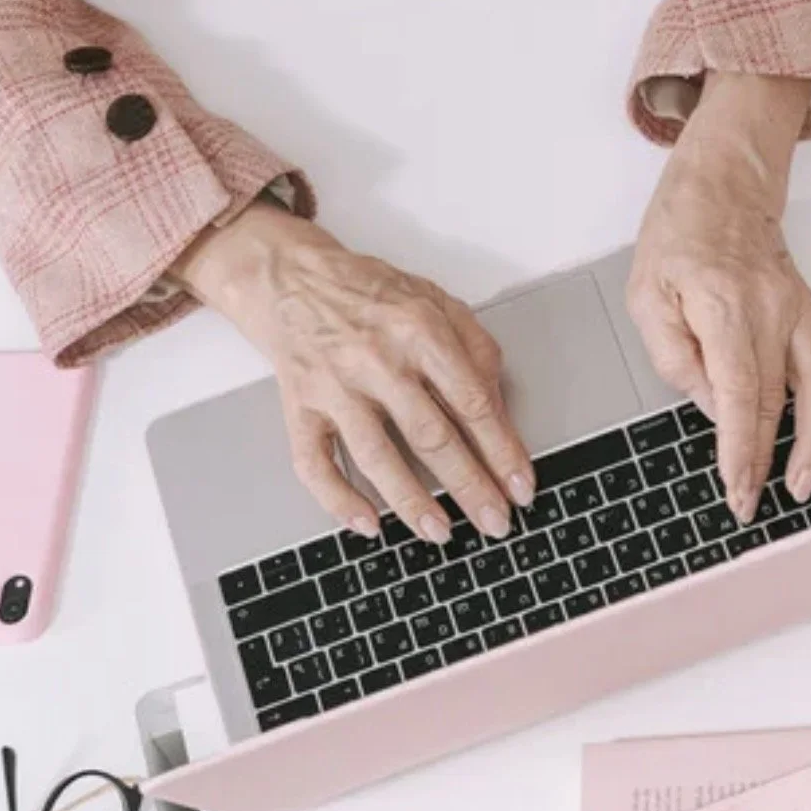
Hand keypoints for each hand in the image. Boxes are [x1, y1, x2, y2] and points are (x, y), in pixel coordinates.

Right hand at [172, 202, 534, 541]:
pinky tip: (368, 524)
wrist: (290, 278)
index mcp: (418, 330)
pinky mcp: (299, 408)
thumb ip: (475, 349)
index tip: (520, 486)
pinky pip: (314, 463)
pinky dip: (339, 499)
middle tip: (495, 523)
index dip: (501, 450)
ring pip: (377, 457)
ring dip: (412, 502)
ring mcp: (334, 387)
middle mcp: (376, 360)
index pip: (471, 402)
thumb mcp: (435, 301)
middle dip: (470, 487)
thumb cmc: (367, 294)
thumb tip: (498, 410)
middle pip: (431, 437)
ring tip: (440, 533)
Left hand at [628, 74, 810, 524]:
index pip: (740, 395)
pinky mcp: (810, 314)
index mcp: (725, 308)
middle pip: (780, 401)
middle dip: (769, 461)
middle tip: (754, 504)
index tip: (737, 487)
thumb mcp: (647, 295)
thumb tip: (711, 404)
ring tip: (804, 483)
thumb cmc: (679, 235)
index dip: (741, 449)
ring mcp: (799, 311)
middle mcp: (772, 311)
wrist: (727, 181)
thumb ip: (674, 355)